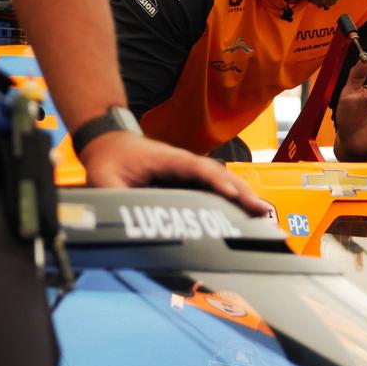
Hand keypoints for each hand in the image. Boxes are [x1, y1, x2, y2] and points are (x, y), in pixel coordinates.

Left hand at [78, 131, 271, 215]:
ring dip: (244, 197)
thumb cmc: (109, 159)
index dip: (216, 182)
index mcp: (167, 160)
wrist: (109, 144)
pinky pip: (216, 190)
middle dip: (242, 193)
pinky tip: (249, 214)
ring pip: (223, 182)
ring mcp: (189, 172)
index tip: (231, 195)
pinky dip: (234, 201)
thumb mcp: (102, 179)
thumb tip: (123, 220)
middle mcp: (184, 164)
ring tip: (264, 216)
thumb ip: (113, 198)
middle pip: (219, 175)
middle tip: (261, 212)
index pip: (197, 169)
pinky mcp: (189, 182)